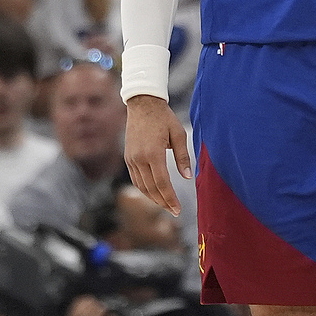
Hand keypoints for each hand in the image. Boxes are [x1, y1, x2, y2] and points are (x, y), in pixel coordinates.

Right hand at [126, 95, 191, 215]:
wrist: (143, 104)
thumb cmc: (164, 118)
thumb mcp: (178, 134)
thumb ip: (183, 157)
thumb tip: (188, 177)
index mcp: (153, 153)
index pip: (162, 183)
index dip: (170, 199)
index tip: (178, 210)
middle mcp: (140, 158)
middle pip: (151, 188)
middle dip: (163, 202)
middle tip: (174, 212)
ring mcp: (131, 158)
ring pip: (141, 186)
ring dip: (153, 198)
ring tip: (166, 205)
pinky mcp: (128, 157)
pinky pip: (136, 178)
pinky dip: (145, 189)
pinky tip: (154, 193)